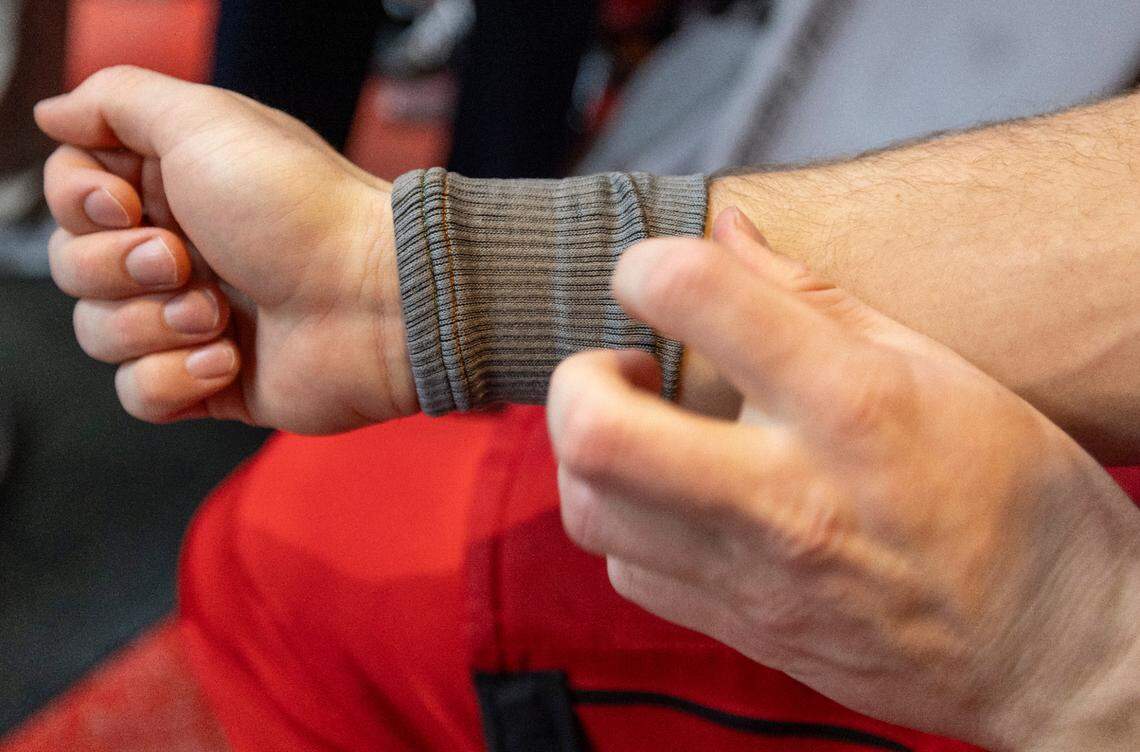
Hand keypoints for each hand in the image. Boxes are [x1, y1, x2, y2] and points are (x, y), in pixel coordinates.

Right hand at [37, 66, 415, 433]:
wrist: (376, 300)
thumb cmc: (302, 209)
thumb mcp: (206, 121)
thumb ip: (118, 101)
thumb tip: (56, 116)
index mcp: (173, 184)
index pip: (70, 194)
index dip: (79, 203)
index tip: (123, 204)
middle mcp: (180, 249)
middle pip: (72, 266)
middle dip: (119, 268)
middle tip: (187, 261)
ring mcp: (194, 320)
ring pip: (99, 334)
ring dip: (154, 325)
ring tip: (221, 314)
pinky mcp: (213, 381)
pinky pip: (140, 395)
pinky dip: (176, 380)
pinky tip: (230, 359)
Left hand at [547, 208, 1139, 749]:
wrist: (1055, 650)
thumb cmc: (1014, 492)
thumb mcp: (937, 368)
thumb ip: (815, 295)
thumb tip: (726, 228)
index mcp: (848, 404)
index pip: (694, 295)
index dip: (646, 264)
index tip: (653, 276)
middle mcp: (786, 495)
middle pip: (597, 432)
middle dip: (578, 380)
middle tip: (623, 367)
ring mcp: (755, 576)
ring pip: (591, 510)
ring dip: (592, 453)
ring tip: (642, 430)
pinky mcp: (743, 630)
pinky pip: (627, 574)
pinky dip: (627, 523)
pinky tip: (672, 499)